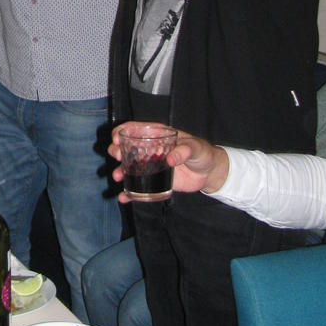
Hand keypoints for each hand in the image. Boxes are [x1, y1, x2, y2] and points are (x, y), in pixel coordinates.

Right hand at [108, 124, 229, 200]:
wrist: (209, 173)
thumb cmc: (202, 153)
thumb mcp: (195, 148)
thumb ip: (184, 151)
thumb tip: (170, 159)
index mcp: (158, 135)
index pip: (135, 128)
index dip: (123, 131)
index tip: (118, 139)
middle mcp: (150, 149)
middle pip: (128, 147)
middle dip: (117, 150)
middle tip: (116, 155)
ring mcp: (151, 165)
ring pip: (130, 167)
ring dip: (120, 171)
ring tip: (118, 176)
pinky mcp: (154, 181)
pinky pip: (139, 186)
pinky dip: (130, 193)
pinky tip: (124, 197)